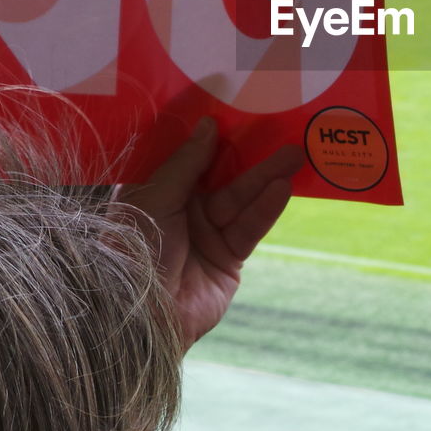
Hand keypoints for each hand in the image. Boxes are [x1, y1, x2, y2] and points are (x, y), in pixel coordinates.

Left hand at [116, 118, 302, 347]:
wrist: (140, 316)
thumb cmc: (136, 247)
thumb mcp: (157, 195)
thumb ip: (187, 162)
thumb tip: (209, 125)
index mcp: (156, 193)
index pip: (189, 160)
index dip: (212, 139)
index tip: (239, 114)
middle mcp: (182, 212)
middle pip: (223, 178)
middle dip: (251, 157)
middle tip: (281, 133)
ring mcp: (207, 237)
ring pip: (242, 200)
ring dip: (267, 178)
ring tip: (294, 155)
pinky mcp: (228, 260)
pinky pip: (250, 227)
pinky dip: (266, 208)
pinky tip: (282, 188)